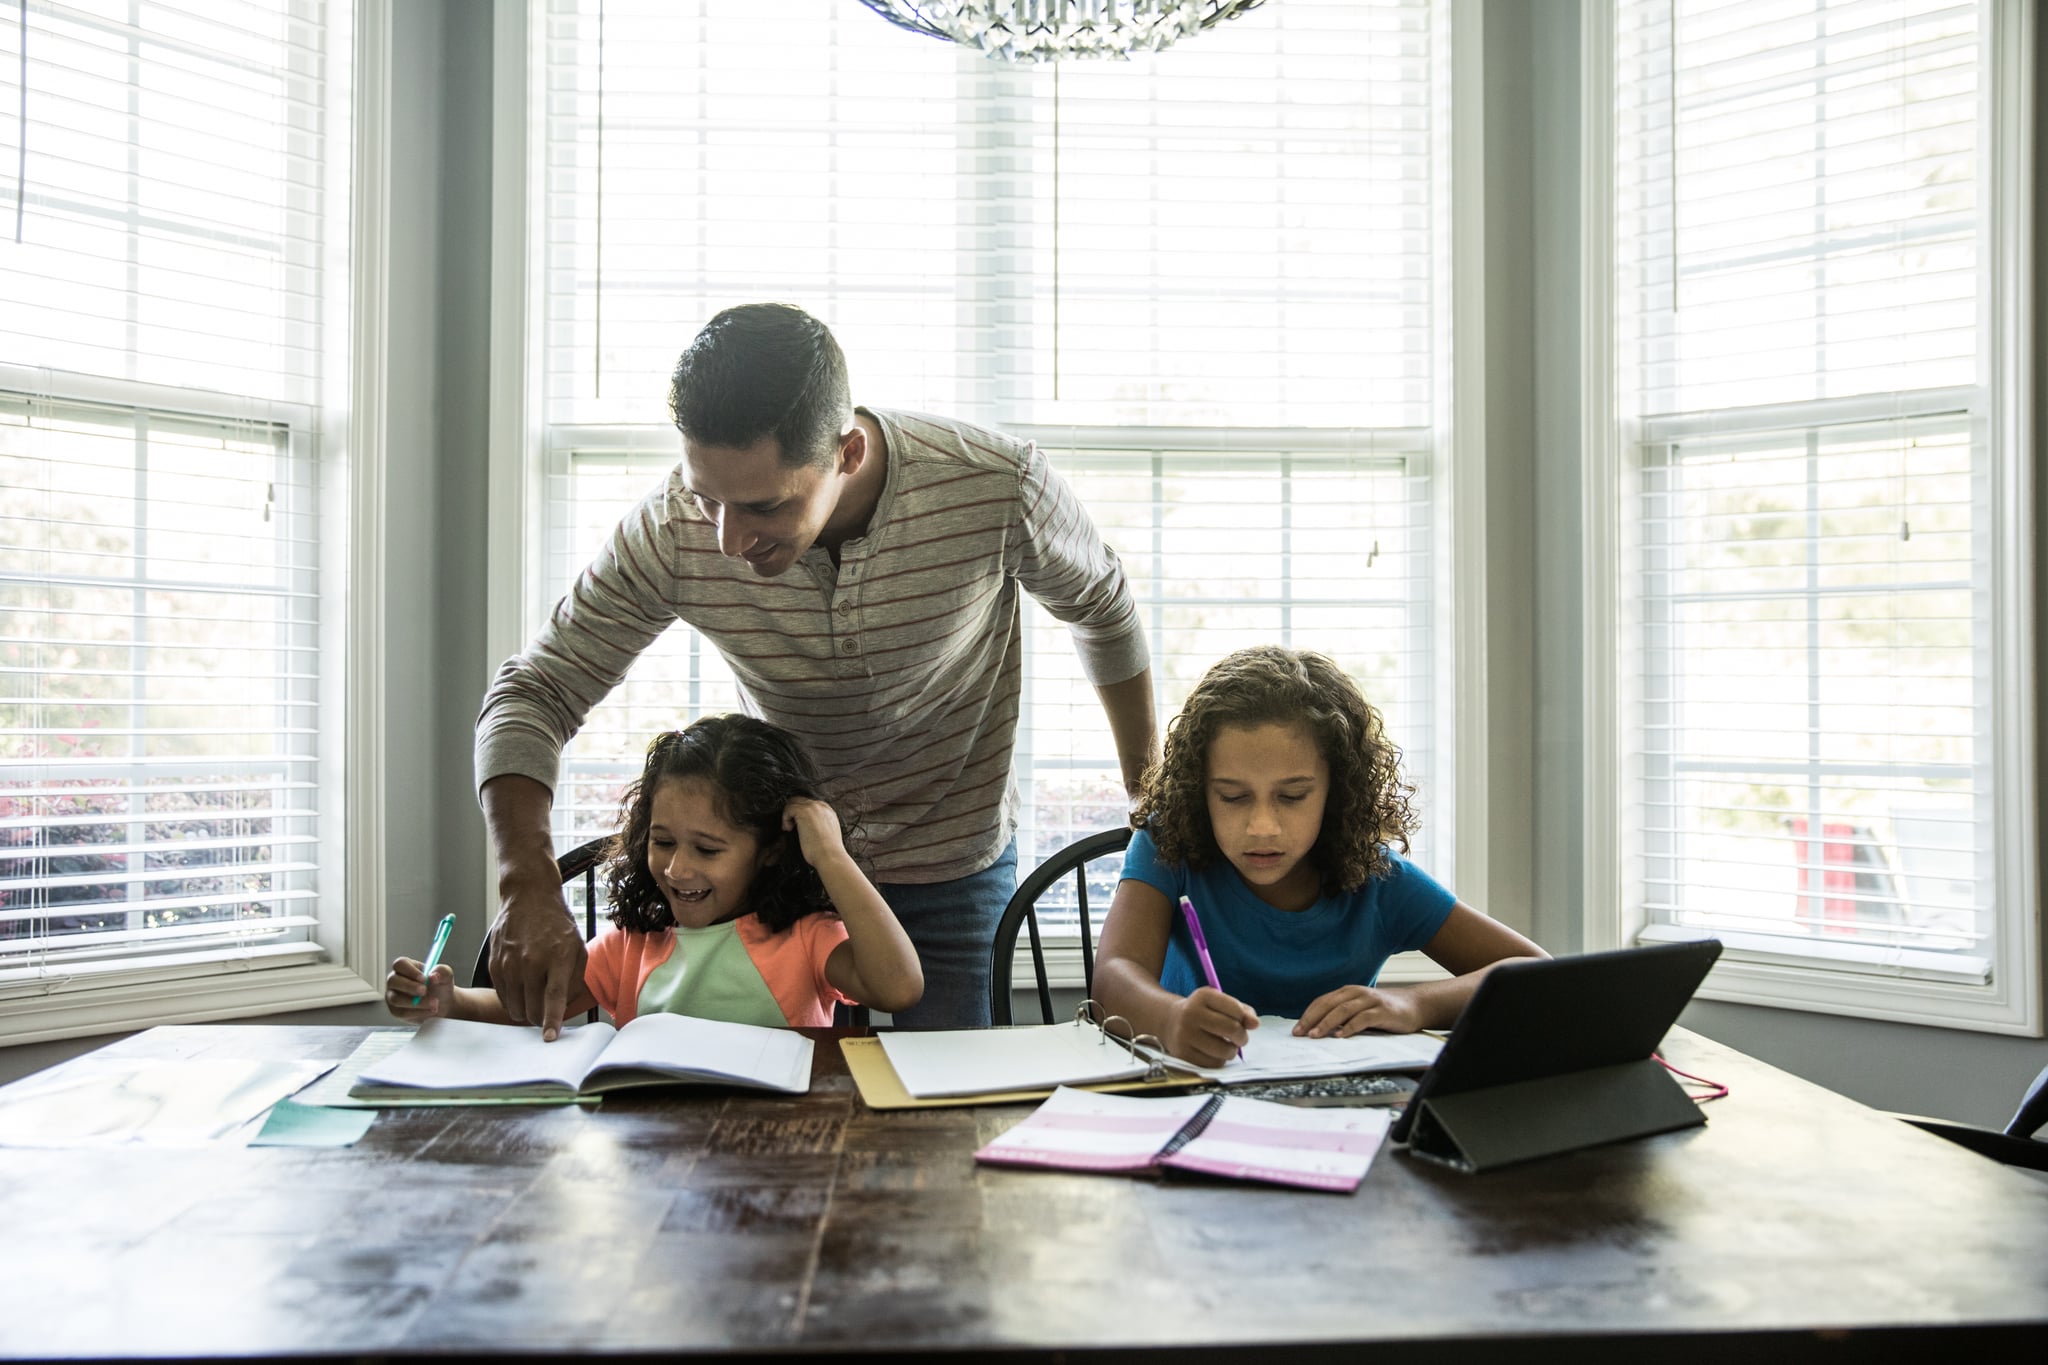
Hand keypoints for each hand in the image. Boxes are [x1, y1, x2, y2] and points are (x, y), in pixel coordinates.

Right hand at [385, 956, 454, 1023]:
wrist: (442, 1003)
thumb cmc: (439, 985)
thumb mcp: (446, 975)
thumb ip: (442, 971)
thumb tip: (433, 976)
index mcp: (406, 967)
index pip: (400, 964)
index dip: (410, 971)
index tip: (424, 978)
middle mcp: (395, 980)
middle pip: (393, 980)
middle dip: (410, 987)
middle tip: (425, 991)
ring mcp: (392, 996)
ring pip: (397, 999)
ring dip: (417, 1002)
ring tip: (434, 1003)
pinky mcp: (395, 1011)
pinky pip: (402, 1012)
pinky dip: (418, 1012)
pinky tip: (430, 1010)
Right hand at [487, 868, 586, 1041]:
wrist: (528, 896)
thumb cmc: (557, 924)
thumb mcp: (577, 947)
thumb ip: (574, 979)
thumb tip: (564, 1007)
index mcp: (557, 956)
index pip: (553, 996)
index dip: (552, 1020)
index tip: (549, 1038)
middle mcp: (531, 960)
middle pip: (531, 1008)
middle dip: (539, 1019)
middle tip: (545, 1014)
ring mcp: (509, 962)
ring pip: (514, 1007)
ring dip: (524, 1012)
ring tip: (533, 1000)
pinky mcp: (494, 963)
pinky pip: (502, 996)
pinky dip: (512, 1000)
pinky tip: (521, 989)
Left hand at [781, 797, 847, 867]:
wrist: (830, 856)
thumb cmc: (828, 851)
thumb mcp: (827, 833)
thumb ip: (819, 825)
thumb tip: (807, 826)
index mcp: (828, 811)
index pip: (809, 804)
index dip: (800, 814)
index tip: (797, 826)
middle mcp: (821, 806)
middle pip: (801, 800)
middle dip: (793, 813)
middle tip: (791, 827)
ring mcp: (813, 807)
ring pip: (793, 802)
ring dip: (788, 815)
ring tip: (789, 829)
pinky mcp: (804, 811)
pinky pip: (788, 808)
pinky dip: (785, 818)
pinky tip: (788, 829)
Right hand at [1164, 986, 1257, 1067]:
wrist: (1169, 1021)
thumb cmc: (1202, 1012)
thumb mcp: (1219, 1003)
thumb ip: (1242, 1011)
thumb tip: (1255, 1024)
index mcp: (1203, 996)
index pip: (1236, 1009)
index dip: (1244, 1019)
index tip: (1241, 1021)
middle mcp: (1191, 1013)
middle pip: (1231, 1029)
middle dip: (1242, 1036)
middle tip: (1239, 1038)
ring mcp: (1185, 1034)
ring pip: (1224, 1050)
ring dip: (1232, 1051)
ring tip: (1227, 1046)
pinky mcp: (1182, 1053)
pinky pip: (1214, 1063)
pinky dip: (1220, 1060)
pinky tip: (1214, 1053)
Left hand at [1295, 985, 1424, 1037]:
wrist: (1414, 1006)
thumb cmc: (1382, 1011)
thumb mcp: (1359, 1010)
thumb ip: (1342, 1016)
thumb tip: (1317, 1031)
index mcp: (1347, 992)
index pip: (1322, 1002)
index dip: (1308, 1015)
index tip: (1296, 1030)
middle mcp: (1356, 993)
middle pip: (1328, 1004)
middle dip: (1312, 1019)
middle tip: (1300, 1034)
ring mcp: (1370, 1001)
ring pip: (1343, 1010)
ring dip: (1327, 1023)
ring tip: (1315, 1035)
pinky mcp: (1382, 1011)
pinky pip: (1362, 1019)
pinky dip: (1349, 1027)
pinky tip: (1340, 1036)